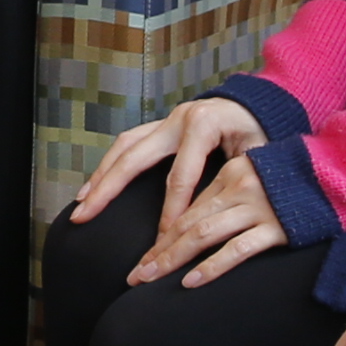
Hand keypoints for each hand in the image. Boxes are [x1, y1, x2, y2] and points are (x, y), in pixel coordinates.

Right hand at [67, 94, 261, 227]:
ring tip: (82, 202)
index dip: (170, 212)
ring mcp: (167, 119)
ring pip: (124, 146)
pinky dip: (111, 164)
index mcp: (204, 125)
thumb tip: (218, 215)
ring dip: (101, 175)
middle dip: (107, 189)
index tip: (161, 243)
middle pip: (134, 157)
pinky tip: (96, 185)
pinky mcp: (162, 124)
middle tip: (84, 216)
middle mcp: (179, 118)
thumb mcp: (260, 154)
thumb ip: (238, 179)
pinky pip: (129, 143)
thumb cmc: (263, 132)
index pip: (180, 177)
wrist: (261, 102)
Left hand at [132, 155, 291, 288]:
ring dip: (172, 259)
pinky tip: (190, 281)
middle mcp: (239, 188)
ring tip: (150, 279)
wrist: (342, 176)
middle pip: (188, 223)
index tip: (144, 259)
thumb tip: (199, 226)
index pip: (188, 209)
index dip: (162, 236)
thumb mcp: (257, 180)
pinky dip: (211, 266)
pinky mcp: (277, 228)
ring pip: (204, 235)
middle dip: (158, 252)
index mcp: (231, 174)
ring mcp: (257, 208)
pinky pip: (237, 249)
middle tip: (134, 276)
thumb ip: (231, 197)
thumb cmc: (298, 184)